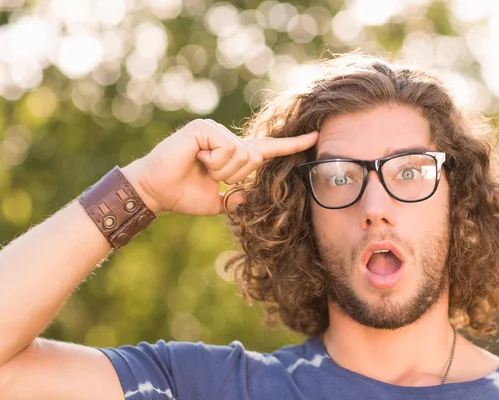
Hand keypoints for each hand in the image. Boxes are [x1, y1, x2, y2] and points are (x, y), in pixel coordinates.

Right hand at [121, 119, 317, 215]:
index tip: (315, 137)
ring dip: (222, 170)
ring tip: (200, 167)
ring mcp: (216, 131)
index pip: (268, 149)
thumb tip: (252, 199)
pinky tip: (195, 159)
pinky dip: (213, 162)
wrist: (155, 192)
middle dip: (234, 176)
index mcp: (232, 154)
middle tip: (207, 175)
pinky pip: (227, 149)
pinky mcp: (204, 128)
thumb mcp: (217, 201)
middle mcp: (227, 138)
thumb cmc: (182, 195)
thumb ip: (237, 199)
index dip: (291, 145)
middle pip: (255, 158)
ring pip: (242, 154)